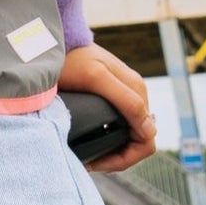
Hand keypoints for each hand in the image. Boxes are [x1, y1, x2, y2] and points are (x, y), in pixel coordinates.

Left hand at [59, 43, 157, 172]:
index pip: (147, 139)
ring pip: (129, 135)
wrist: (56, 41)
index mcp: (137, 92)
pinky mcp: (112, 96)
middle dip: (118, 157)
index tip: (96, 161)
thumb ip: (126, 101)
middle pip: (139, 140)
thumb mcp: (96, 78)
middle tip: (89, 163)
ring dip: (112, 150)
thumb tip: (149, 131)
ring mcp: (124, 95)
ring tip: (88, 157)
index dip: (124, 158)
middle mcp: (135, 94)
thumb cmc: (71, 58)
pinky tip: (90, 143)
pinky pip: (120, 125)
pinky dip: (107, 139)